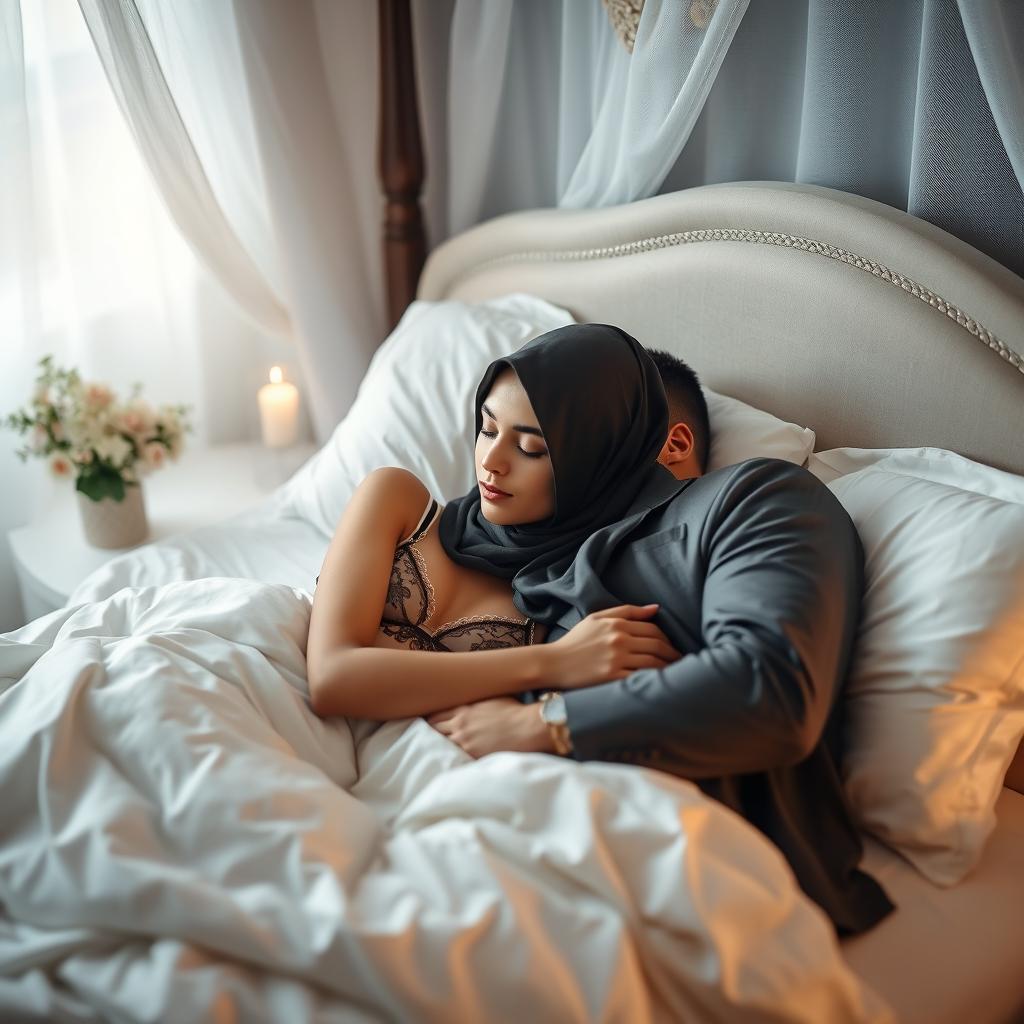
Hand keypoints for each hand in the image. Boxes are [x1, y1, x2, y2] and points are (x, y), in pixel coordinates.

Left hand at [425, 698, 553, 757]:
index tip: (427, 723)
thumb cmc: (514, 711)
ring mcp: (464, 741)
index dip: (430, 719)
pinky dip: (448, 758)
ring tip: (430, 751)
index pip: (437, 714)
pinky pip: (453, 757)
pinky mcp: (472, 754)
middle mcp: (460, 724)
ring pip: (440, 744)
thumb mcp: (492, 698)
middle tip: (422, 736)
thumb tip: (474, 701)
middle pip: (433, 729)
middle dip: (428, 732)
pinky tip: (444, 762)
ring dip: (436, 746)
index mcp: (464, 709)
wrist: (526, 727)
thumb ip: (477, 702)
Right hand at [547, 604, 680, 689]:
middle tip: (682, 663)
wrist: (553, 663)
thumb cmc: (575, 641)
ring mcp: (616, 659)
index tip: (673, 648)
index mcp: (617, 624)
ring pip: (654, 663)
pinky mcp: (612, 678)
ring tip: (677, 675)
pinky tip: (661, 686)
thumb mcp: (597, 618)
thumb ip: (627, 611)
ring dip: (669, 669)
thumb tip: (656, 608)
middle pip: (658, 646)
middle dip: (673, 655)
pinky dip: (655, 681)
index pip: (654, 629)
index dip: (668, 639)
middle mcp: (619, 640)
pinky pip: (641, 678)